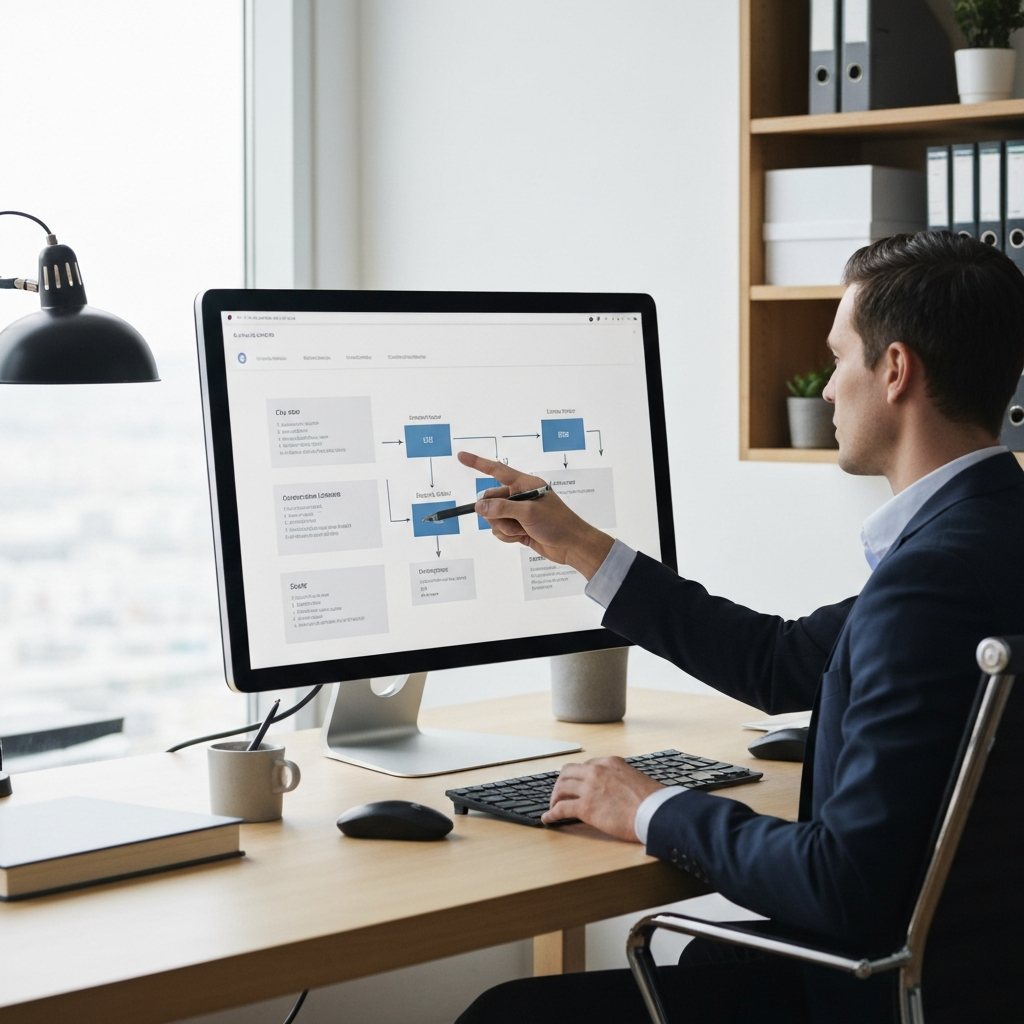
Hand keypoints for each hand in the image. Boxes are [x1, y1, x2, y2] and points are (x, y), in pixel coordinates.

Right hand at [457, 451, 613, 578]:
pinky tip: (521, 538)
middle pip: (490, 499)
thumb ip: (502, 508)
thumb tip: (480, 506)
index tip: (461, 456)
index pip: (497, 470)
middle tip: (511, 521)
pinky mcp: (518, 527)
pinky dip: (506, 536)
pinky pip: (499, 530)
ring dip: (503, 527)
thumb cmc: (558, 524)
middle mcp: (520, 496)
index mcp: (525, 484)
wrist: (572, 546)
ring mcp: (518, 512)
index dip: (477, 463)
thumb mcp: (529, 513)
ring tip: (521, 531)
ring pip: (493, 517)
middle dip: (495, 513)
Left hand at [542, 756, 663, 841]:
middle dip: (562, 784)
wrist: (655, 812)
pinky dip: (552, 814)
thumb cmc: (652, 800)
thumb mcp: (634, 778)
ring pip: (561, 788)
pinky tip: (548, 819)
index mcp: (609, 762)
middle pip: (567, 772)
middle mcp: (596, 771)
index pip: (585, 766)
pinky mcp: (585, 807)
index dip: (578, 777)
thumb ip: (620, 779)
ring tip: (553, 807)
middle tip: (560, 794)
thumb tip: (616, 790)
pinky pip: (561, 808)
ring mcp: (589, 788)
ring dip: (555, 798)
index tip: (576, 786)